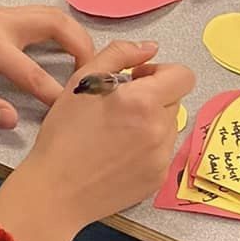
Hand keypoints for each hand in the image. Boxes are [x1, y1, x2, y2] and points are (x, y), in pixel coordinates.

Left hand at [0, 3, 95, 126]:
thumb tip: (11, 120)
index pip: (31, 72)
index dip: (54, 93)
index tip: (70, 109)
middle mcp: (1, 23)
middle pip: (54, 24)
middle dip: (80, 47)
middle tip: (94, 72)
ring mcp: (4, 14)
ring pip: (52, 14)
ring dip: (75, 34)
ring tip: (87, 61)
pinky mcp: (3, 14)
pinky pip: (42, 15)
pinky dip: (62, 28)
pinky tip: (66, 47)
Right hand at [0, 39, 192, 240]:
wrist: (56, 192)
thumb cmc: (64, 134)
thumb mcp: (82, 81)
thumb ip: (120, 54)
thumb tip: (151, 48)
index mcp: (143, 102)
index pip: (183, 76)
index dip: (161, 72)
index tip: (137, 80)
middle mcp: (160, 130)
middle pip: (174, 100)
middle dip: (154, 97)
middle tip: (120, 107)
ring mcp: (161, 159)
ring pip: (168, 127)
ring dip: (151, 122)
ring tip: (118, 133)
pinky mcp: (158, 180)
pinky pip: (162, 153)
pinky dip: (147, 148)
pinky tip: (119, 154)